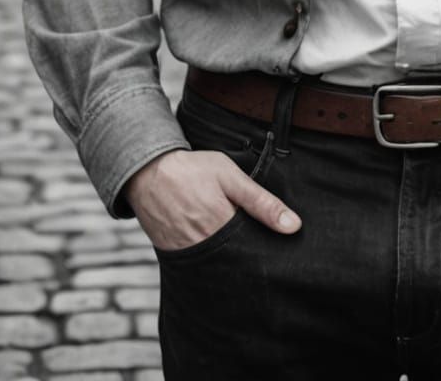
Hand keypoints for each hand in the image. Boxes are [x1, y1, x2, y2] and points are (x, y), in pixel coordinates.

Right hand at [125, 149, 300, 251]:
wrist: (147, 172)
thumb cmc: (192, 170)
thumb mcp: (231, 176)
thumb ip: (262, 202)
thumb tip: (293, 226)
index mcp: (222, 227)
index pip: (254, 252)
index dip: (266, 254)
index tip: (275, 253)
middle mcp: (204, 247)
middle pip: (236, 266)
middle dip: (248, 263)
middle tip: (258, 257)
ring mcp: (187, 255)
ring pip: (218, 269)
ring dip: (229, 265)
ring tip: (237, 254)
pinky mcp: (173, 257)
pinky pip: (198, 268)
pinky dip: (209, 264)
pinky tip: (217, 253)